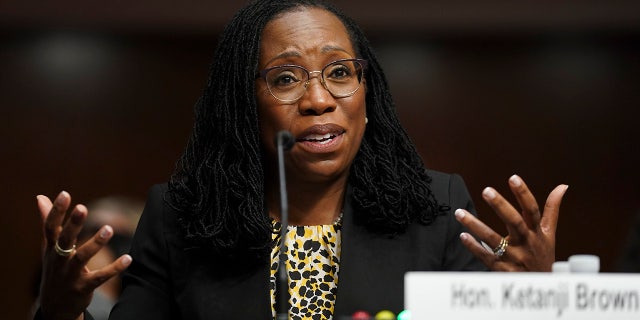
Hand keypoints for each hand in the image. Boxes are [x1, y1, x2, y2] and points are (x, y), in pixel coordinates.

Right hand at [37, 191, 131, 319]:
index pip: (50, 227)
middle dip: (73, 225)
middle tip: (83, 207)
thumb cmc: (54, 268)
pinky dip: (114, 268)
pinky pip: (100, 277)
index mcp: (50, 248)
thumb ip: (47, 222)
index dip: (56, 211)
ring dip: (96, 243)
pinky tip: (128, 258)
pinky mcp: (84, 287)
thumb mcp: (48, 247)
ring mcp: (70, 275)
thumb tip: (40, 197)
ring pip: (82, 257)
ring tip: (109, 228)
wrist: (54, 306)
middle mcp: (58, 260)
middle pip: (64, 240)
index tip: (64, 194)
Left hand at [455, 175, 568, 270]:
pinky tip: (462, 235)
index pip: (532, 210)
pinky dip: (474, 247)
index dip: (524, 194)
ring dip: (476, 225)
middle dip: (501, 206)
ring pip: (494, 240)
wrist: (542, 288)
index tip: (513, 177)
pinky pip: (486, 257)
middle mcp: (527, 243)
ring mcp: (514, 257)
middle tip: (487, 190)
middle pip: (514, 222)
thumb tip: (562, 186)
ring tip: (459, 212)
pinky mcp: (502, 270)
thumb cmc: (543, 255)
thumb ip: (552, 210)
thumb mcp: (550, 233)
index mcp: (537, 232)